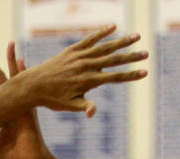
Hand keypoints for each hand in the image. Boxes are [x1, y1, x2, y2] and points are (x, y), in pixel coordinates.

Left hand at [0, 42, 48, 158]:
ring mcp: (20, 103)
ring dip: (10, 60)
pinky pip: (25, 87)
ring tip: (9, 44)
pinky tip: (22, 60)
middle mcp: (12, 102)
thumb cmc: (15, 154)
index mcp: (4, 109)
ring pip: (12, 77)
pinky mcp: (26, 107)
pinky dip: (23, 74)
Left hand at [18, 26, 147, 116]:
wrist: (32, 85)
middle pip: (113, 60)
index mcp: (88, 81)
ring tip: (137, 36)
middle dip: (131, 57)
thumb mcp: (69, 105)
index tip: (144, 73)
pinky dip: (101, 32)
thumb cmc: (52, 99)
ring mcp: (79, 56)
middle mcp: (85, 66)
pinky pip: (89, 39)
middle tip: (146, 53)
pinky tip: (113, 26)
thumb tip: (94, 112)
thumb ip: (85, 106)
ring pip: (104, 47)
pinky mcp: (72, 50)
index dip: (130, 75)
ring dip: (121, 41)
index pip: (114, 77)